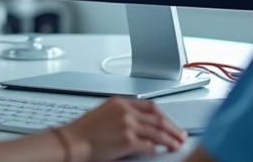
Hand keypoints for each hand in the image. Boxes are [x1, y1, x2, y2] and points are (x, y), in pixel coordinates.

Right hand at [59, 97, 187, 161]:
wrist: (71, 141)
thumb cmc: (83, 131)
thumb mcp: (104, 113)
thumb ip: (123, 114)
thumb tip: (140, 123)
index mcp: (121, 102)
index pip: (151, 106)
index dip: (165, 115)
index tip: (171, 123)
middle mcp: (126, 111)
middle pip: (158, 118)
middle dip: (173, 128)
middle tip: (181, 135)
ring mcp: (127, 125)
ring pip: (157, 131)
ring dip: (170, 139)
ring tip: (177, 145)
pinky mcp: (127, 140)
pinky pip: (149, 145)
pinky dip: (158, 148)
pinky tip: (161, 151)